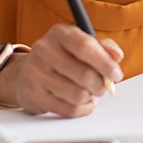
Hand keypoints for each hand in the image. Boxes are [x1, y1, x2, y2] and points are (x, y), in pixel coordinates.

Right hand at [0, 25, 123, 116]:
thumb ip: (103, 47)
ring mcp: (36, 74)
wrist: (25, 73)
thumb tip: (117, 56)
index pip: (85, 46)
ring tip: (90, 92)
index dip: (105, 62)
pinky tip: (83, 102)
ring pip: (77, 94)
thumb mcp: (81, 44)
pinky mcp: (34, 96)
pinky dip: (82, 108)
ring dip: (91, 96)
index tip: (116, 74)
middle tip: (103, 86)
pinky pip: (68, 109)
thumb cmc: (62, 57)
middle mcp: (44, 51)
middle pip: (83, 74)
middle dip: (100, 84)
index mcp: (59, 34)